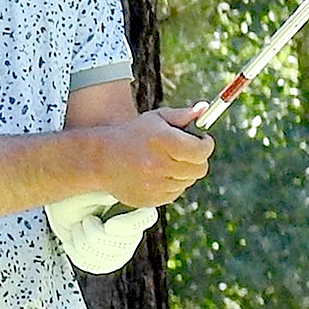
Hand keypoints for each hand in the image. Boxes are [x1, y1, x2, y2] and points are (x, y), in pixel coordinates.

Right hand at [94, 103, 211, 208]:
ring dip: (184, 172)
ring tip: (167, 161)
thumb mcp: (156, 119)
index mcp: (163, 141)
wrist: (102, 159)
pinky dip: (173, 184)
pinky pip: (176, 193)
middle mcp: (160, 165)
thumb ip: (182, 115)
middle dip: (198, 159)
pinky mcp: (152, 200)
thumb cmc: (132, 134)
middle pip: (199, 169)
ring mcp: (156, 185)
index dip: (206, 144)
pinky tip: (158, 173)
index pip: (201, 151)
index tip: (203, 140)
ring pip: (188, 182)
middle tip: (188, 151)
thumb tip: (204, 109)